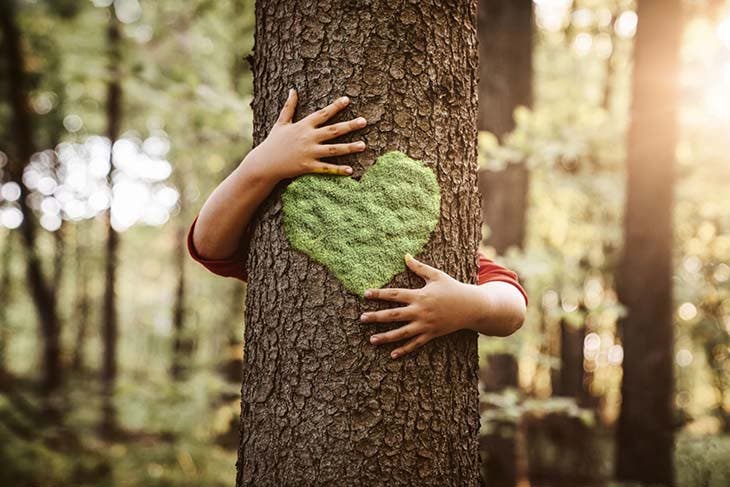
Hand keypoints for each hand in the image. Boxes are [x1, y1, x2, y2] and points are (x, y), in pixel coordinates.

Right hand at [246, 88, 366, 182]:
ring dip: (349, 147)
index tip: (347, 100)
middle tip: (364, 121)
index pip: (322, 114)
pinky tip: (351, 170)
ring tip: (363, 145)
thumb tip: (293, 90)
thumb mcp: (281, 123)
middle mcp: (308, 138)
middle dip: (349, 125)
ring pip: (333, 149)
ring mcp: (309, 152)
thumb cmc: (273, 142)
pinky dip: (338, 170)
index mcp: (303, 126)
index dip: (335, 106)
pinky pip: (326, 168)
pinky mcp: (307, 166)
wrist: (264, 163)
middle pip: (333, 130)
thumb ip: (289, 107)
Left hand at [360, 254, 487, 358]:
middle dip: (376, 317)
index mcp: (419, 295)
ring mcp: (425, 325)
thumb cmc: (453, 288)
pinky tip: (392, 354)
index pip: (394, 294)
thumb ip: (419, 268)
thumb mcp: (436, 275)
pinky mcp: (431, 334)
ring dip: (386, 337)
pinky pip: (415, 344)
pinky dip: (404, 349)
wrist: (472, 307)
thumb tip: (405, 256)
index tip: (365, 294)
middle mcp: (420, 311)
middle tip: (361, 319)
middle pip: (393, 315)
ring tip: (371, 340)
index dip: (379, 294)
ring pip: (402, 333)